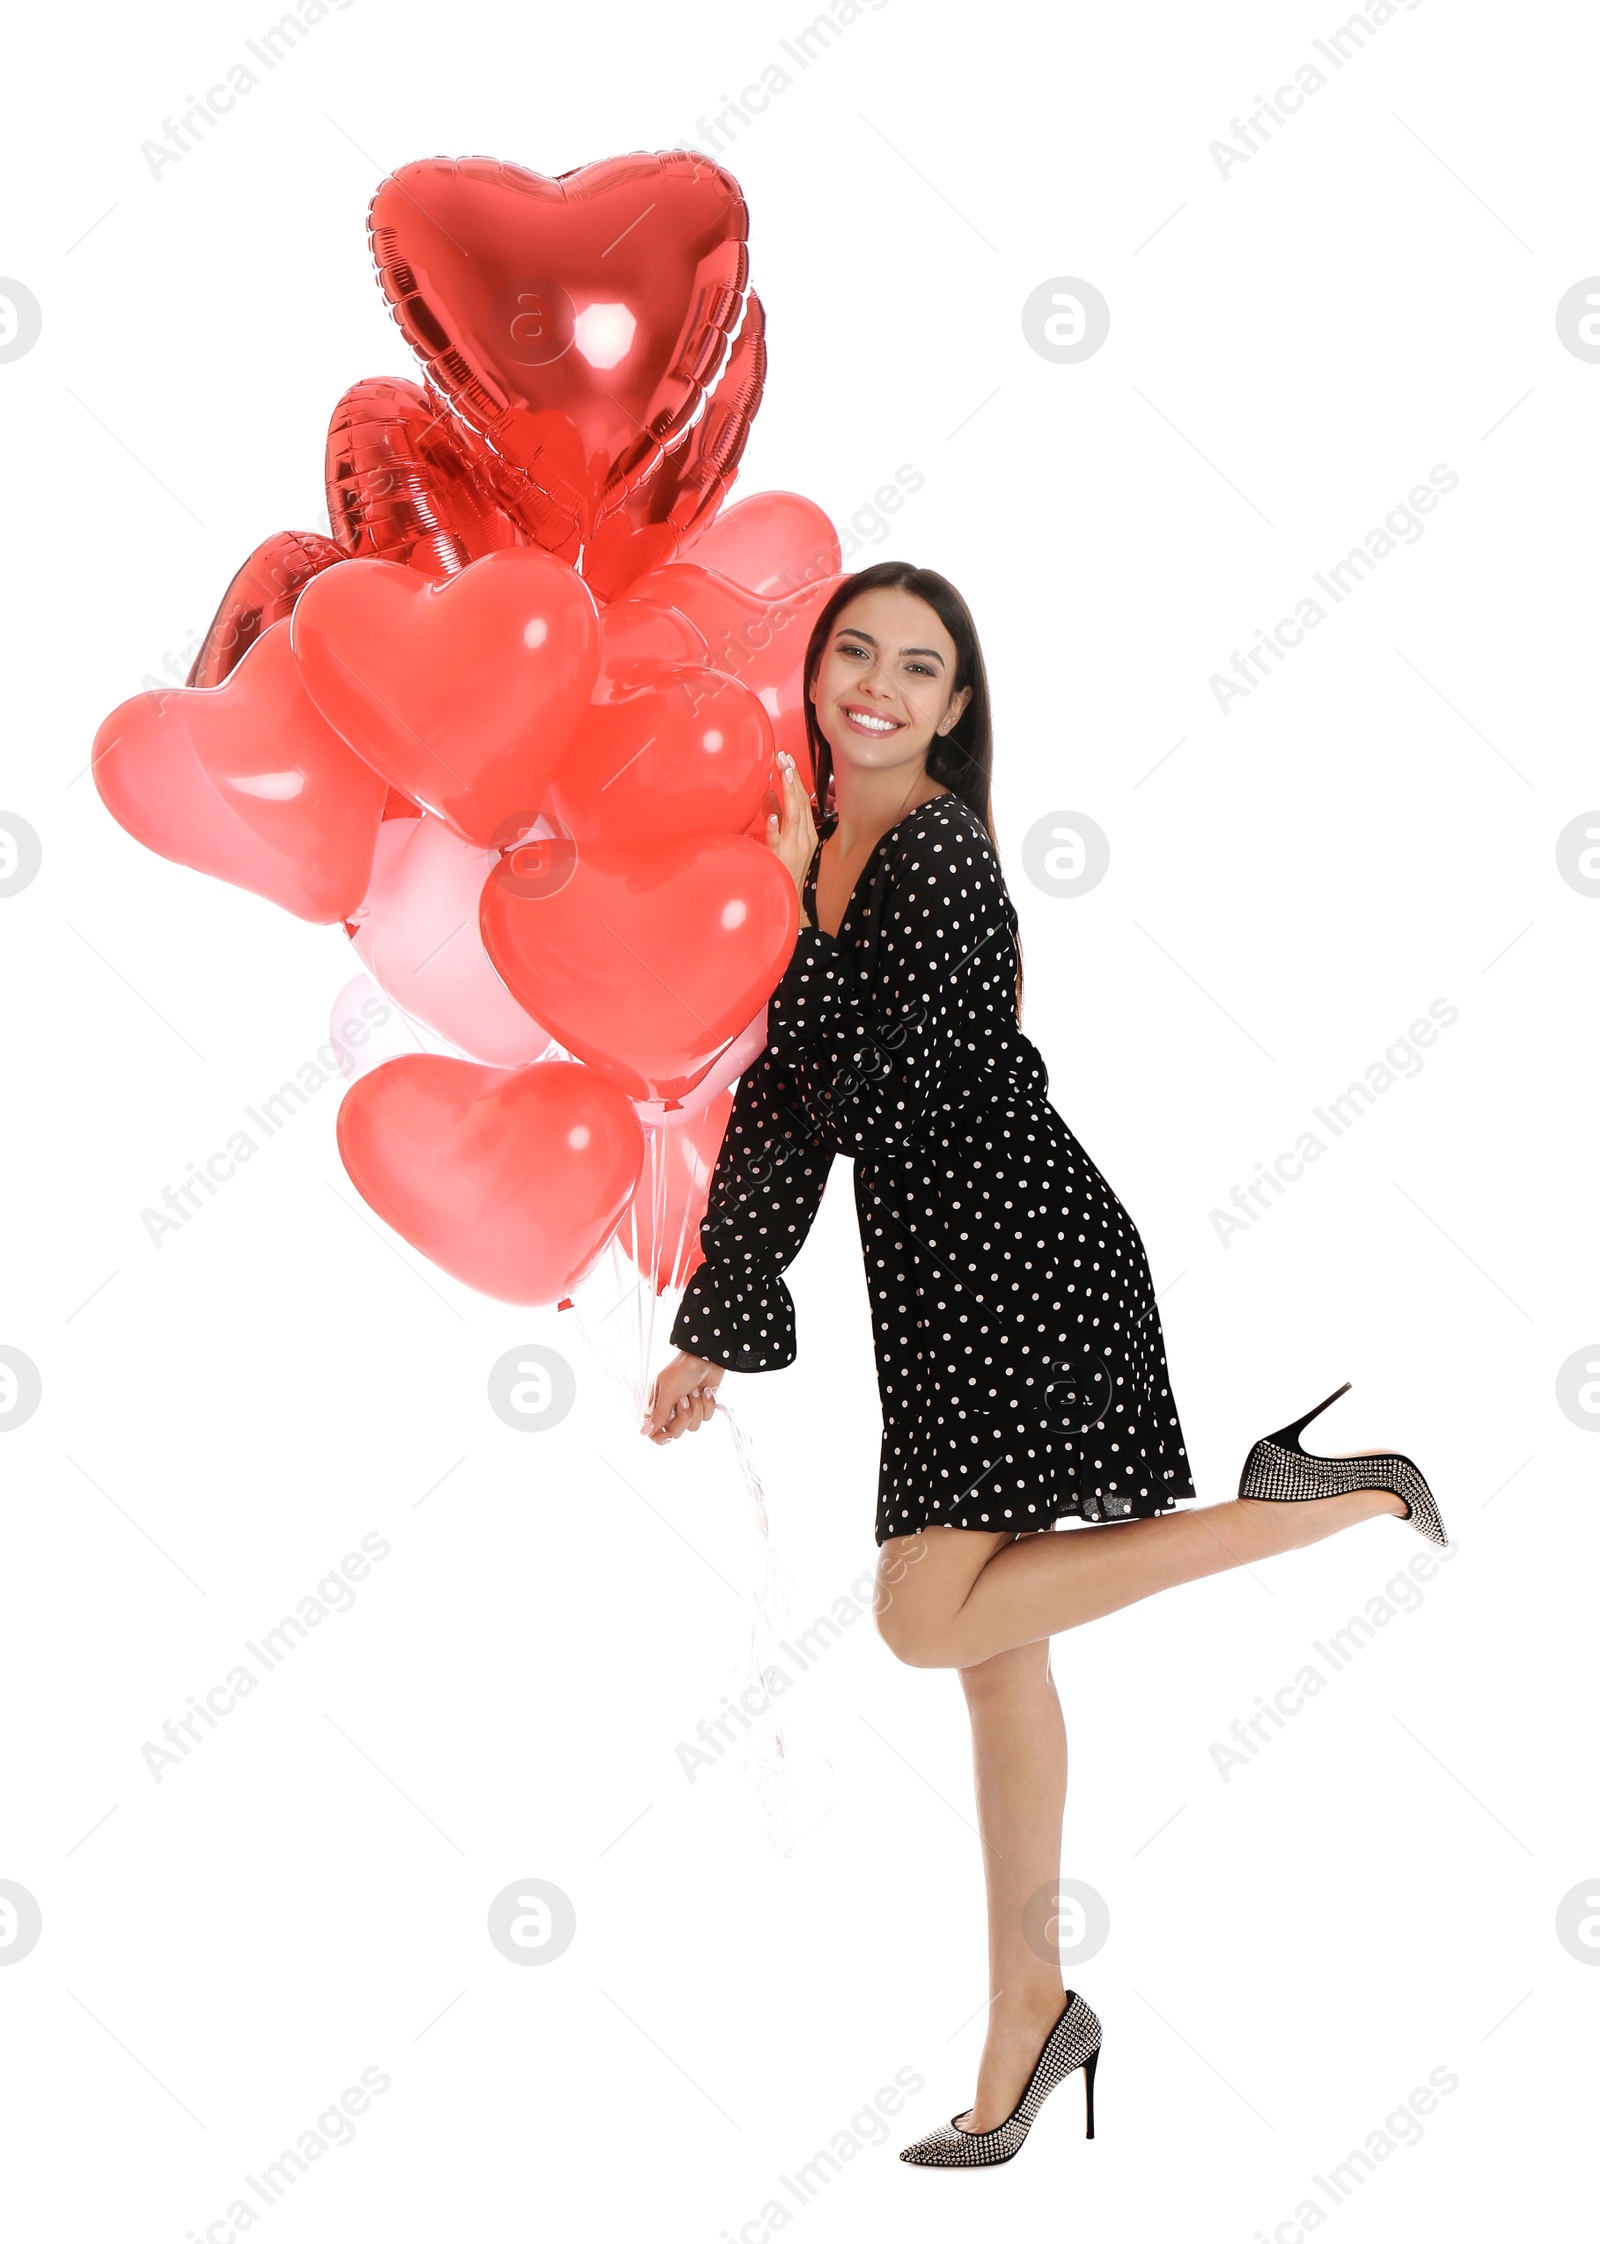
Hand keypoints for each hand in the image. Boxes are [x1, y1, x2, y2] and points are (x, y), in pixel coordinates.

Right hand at [641, 1351, 726, 1440]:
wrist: (707, 1357)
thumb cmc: (683, 1370)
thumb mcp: (669, 1391)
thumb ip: (659, 1413)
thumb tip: (644, 1432)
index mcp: (658, 1405)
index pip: (654, 1430)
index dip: (660, 1437)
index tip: (668, 1436)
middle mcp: (671, 1409)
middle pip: (676, 1431)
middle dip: (684, 1416)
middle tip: (684, 1399)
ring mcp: (687, 1408)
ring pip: (693, 1426)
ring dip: (697, 1407)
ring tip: (695, 1391)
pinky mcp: (702, 1406)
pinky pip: (706, 1417)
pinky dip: (708, 1404)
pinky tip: (706, 1391)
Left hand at [765, 751, 817, 923]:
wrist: (788, 902)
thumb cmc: (784, 870)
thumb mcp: (781, 838)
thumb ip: (775, 816)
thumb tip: (767, 794)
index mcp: (806, 832)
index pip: (802, 800)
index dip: (795, 779)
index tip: (786, 758)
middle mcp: (804, 838)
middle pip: (800, 803)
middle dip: (792, 778)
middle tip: (784, 757)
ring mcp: (794, 849)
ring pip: (794, 816)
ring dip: (789, 793)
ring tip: (783, 773)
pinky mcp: (782, 860)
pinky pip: (779, 843)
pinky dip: (776, 828)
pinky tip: (772, 816)